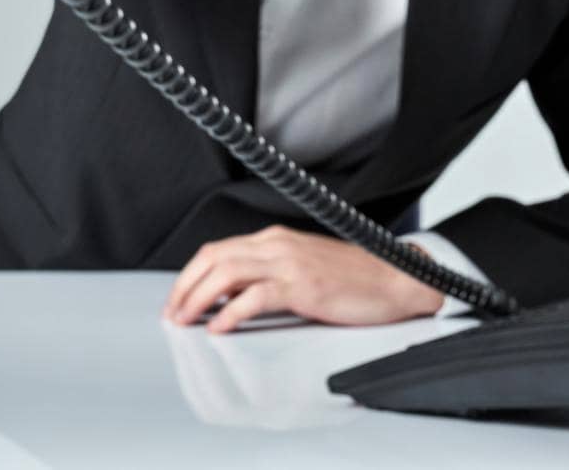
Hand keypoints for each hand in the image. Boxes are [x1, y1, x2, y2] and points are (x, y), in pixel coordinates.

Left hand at [161, 225, 443, 333]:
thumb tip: (232, 299)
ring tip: (186, 321)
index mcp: (275, 240)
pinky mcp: (303, 285)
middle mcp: (277, 245)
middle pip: (213, 258)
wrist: (396, 277)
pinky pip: (255, 296)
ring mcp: (289, 263)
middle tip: (172, 314)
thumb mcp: (303, 269)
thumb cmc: (355, 279)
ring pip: (226, 273)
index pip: (217, 251)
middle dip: (185, 287)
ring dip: (199, 298)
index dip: (190, 276)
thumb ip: (269, 277)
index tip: (177, 299)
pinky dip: (230, 312)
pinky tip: (220, 327)